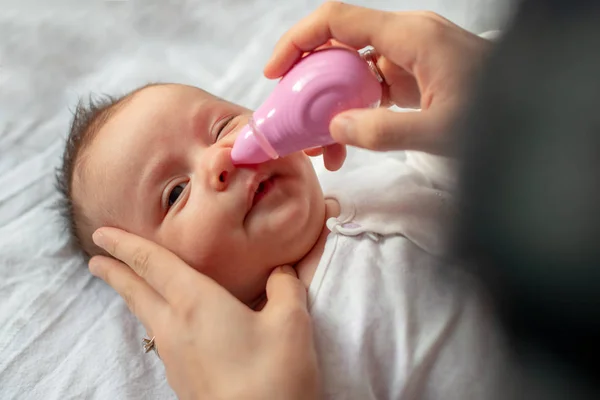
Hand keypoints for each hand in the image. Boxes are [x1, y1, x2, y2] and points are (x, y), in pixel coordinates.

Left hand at [88, 227, 319, 399]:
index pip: (152, 264)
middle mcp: (175, 327)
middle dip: (114, 272)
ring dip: (133, 296)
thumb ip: (285, 287)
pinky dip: (154, 319)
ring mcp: (174, 357)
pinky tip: (170, 325)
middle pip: (135, 292)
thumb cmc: (274, 375)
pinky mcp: (182, 379)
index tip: (102, 234)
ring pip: (145, 316)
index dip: (125, 245)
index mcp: (196, 303)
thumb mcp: (291, 322)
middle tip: (96, 260)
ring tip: (130, 287)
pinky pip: (160, 338)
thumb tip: (281, 272)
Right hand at [265, 2, 491, 160]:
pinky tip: (347, 140)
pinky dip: (355, 110)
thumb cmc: (500, 115)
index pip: (338, 21)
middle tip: (294, 121)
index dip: (299, 41)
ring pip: (354, 71)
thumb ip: (384, 131)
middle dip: (310, 83)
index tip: (276, 73)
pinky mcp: (414, 75)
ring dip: (332, 104)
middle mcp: (406, 38)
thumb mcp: (440, 131)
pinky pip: (372, 86)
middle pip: (339, 46)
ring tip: (322, 145)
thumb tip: (336, 128)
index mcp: (411, 37)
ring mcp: (410, 56)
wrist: (534, 109)